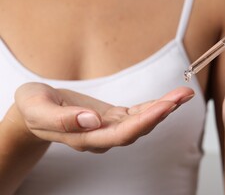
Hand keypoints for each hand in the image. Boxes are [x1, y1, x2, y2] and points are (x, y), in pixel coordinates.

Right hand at [13, 82, 193, 152]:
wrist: (35, 109)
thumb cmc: (34, 108)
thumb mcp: (37, 109)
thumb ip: (61, 119)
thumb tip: (91, 120)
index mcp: (85, 137)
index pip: (121, 134)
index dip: (145, 122)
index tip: (166, 106)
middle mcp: (102, 136)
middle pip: (138, 128)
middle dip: (163, 112)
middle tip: (184, 95)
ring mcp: (110, 127)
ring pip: (142, 121)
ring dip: (164, 107)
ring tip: (184, 93)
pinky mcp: (113, 117)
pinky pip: (138, 113)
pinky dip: (154, 105)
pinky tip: (170, 98)